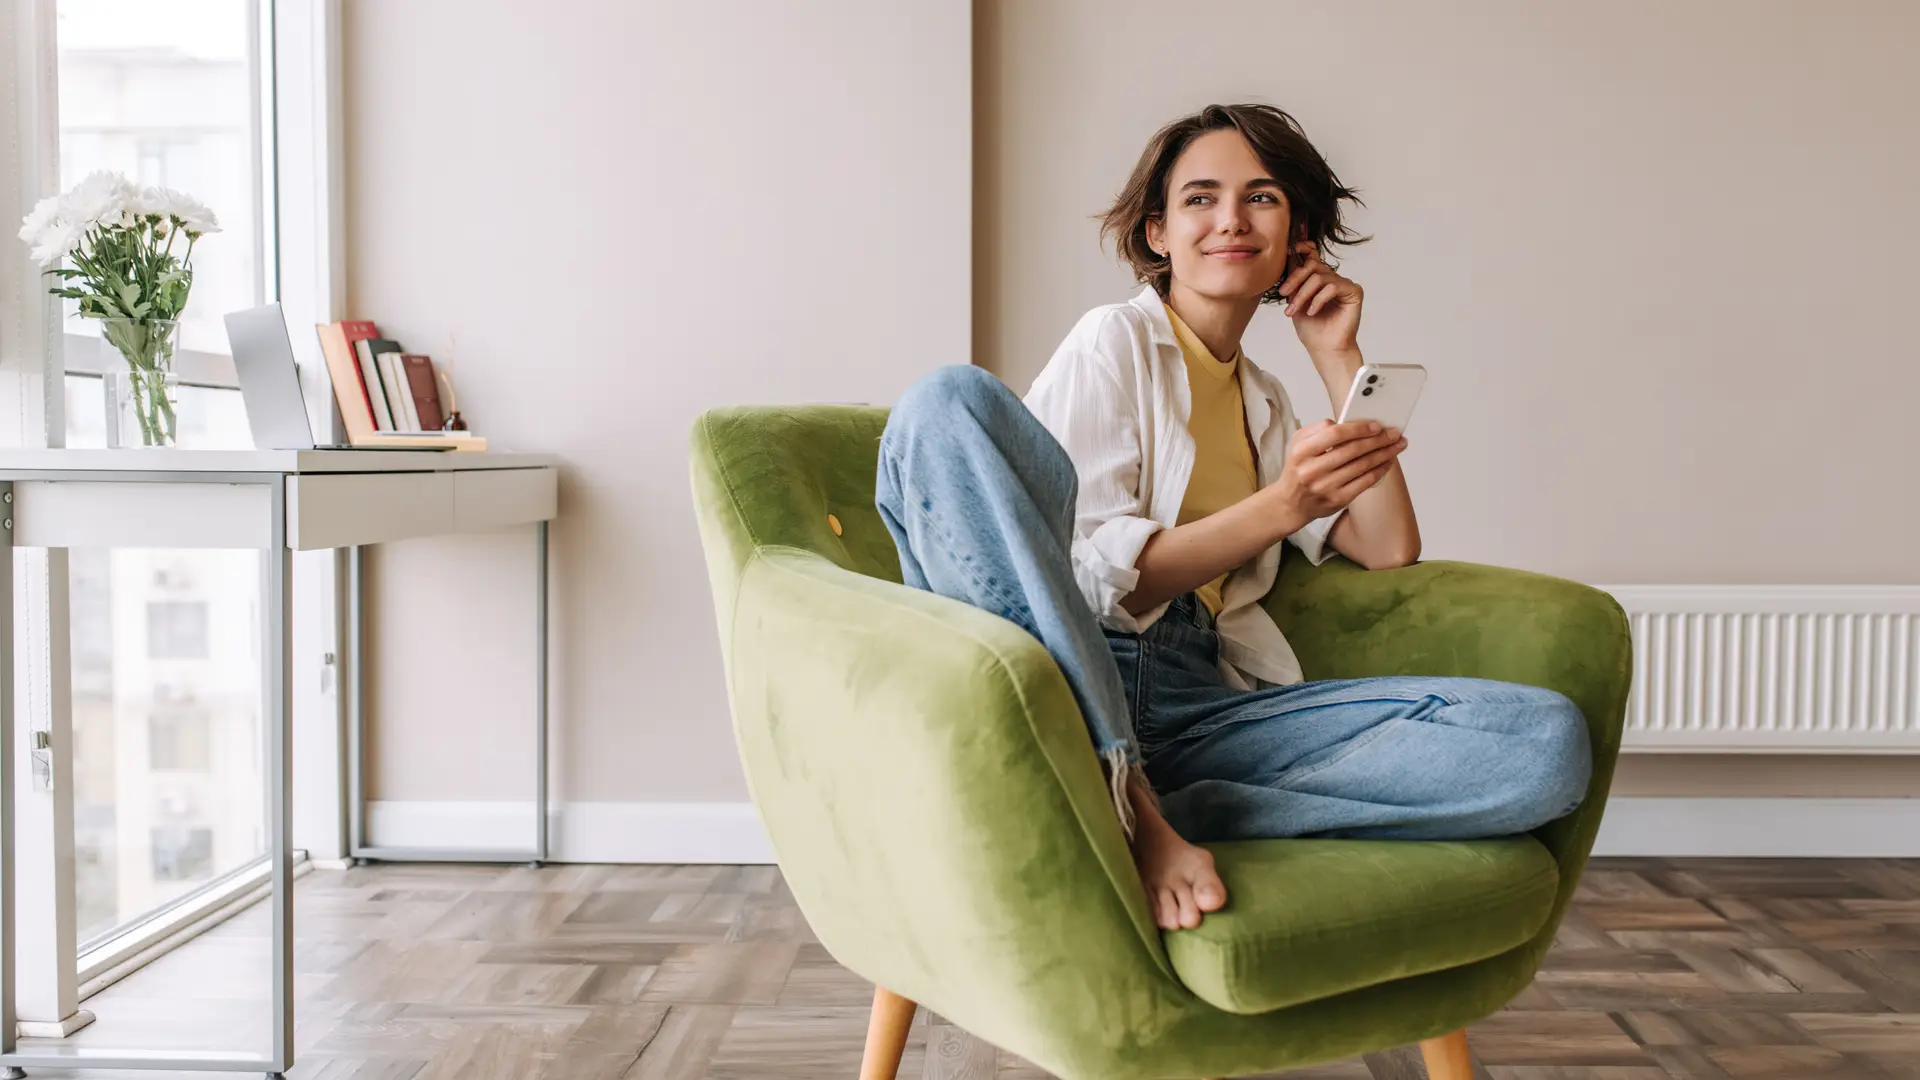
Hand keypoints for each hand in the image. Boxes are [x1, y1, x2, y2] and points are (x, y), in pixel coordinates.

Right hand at [1270, 418, 1405, 520]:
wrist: (1290, 502)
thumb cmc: (1299, 468)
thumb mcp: (1298, 443)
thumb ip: (1318, 429)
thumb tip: (1347, 423)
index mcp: (1302, 451)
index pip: (1334, 434)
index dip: (1359, 428)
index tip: (1376, 425)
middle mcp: (1312, 470)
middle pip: (1352, 450)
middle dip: (1378, 440)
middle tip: (1395, 433)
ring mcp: (1325, 486)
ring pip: (1362, 466)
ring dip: (1384, 454)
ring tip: (1397, 446)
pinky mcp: (1337, 500)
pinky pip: (1364, 482)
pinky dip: (1379, 470)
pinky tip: (1387, 462)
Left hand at [1277, 242, 1362, 356]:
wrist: (1323, 348)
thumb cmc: (1311, 328)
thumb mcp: (1295, 300)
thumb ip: (1294, 280)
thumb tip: (1287, 256)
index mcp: (1319, 279)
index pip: (1312, 257)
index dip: (1301, 248)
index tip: (1287, 250)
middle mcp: (1333, 278)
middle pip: (1312, 265)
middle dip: (1295, 279)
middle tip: (1284, 294)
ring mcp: (1344, 284)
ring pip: (1319, 277)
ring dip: (1303, 294)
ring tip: (1295, 310)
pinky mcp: (1354, 292)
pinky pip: (1333, 286)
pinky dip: (1318, 299)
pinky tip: (1312, 311)